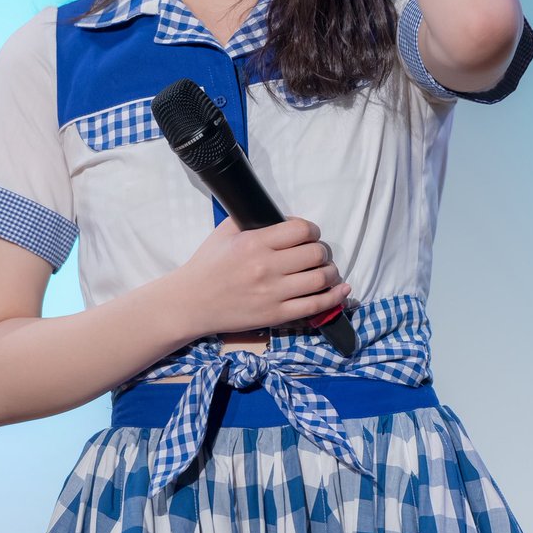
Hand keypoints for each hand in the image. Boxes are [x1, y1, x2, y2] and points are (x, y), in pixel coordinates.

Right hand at [178, 214, 350, 337]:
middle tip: (317, 254)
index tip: (309, 234)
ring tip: (326, 271)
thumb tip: (282, 217)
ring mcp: (273, 294)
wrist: (191, 303)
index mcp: (254, 243)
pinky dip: (334, 297)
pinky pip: (315, 306)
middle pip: (316, 254)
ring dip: (330, 273)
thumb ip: (252, 220)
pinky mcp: (276, 315)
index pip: (301, 230)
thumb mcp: (224, 232)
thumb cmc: (207, 265)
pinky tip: (341, 290)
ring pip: (321, 279)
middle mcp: (266, 267)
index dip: (312, 230)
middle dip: (322, 251)